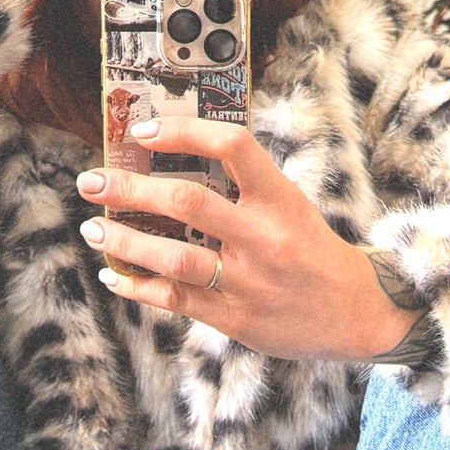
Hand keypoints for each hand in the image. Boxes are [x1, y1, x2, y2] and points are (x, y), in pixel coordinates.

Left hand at [74, 118, 421, 360]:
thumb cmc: (314, 252)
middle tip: (92, 180)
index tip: (143, 132)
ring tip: (93, 227)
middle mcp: (263, 238)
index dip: (184, 132)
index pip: (232, 146)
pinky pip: (175, 301)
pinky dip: (138, 287)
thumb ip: (244, 189)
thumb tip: (174, 163)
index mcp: (281, 200)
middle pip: (187, 202)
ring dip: (124, 240)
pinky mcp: (235, 318)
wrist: (357, 313)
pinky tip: (114, 275)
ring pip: (173, 258)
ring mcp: (247, 281)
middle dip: (130, 188)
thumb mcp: (292, 208)